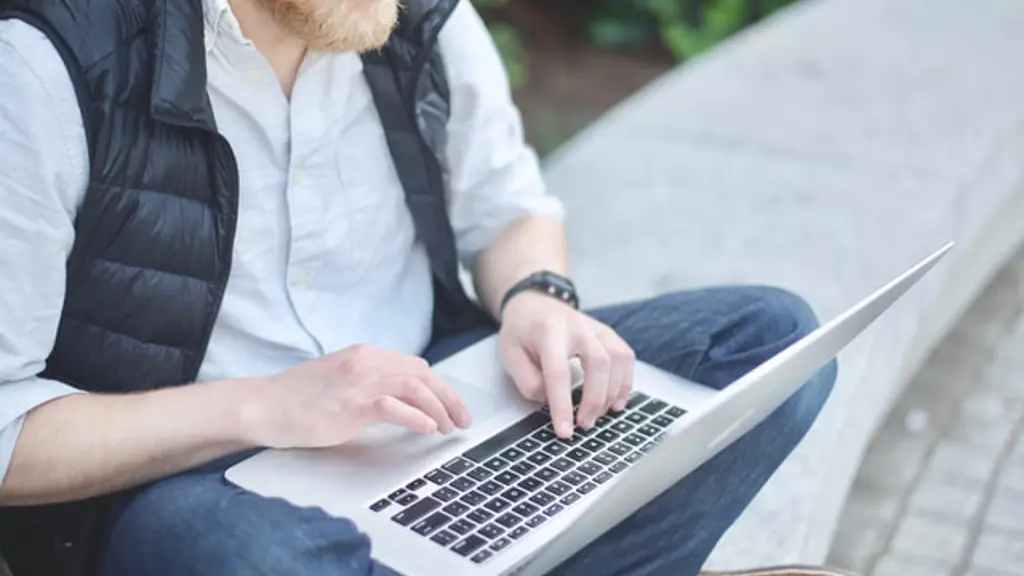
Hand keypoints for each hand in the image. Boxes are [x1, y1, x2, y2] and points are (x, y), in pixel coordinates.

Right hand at [240, 344, 470, 448]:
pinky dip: (416, 417)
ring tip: (448, 428)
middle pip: (423, 375)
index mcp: (365, 355)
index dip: (440, 388)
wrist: (263, 405)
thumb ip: (371, 382)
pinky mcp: (350, 404)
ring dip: (438, 409)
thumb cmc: (299, 398)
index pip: (416, 367)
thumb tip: (405, 400)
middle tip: (462, 421)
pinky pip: (393, 406)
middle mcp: (366, 362)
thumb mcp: (341, 380)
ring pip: (415, 387)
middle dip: (449, 399)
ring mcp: (358, 382)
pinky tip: (428, 429)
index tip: (454, 408)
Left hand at [499, 291, 635, 437]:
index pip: (559, 372)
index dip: (562, 405)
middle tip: (584, 425)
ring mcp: (596, 328)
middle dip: (594, 400)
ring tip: (598, 416)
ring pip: (617, 359)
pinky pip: (626, 357)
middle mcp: (577, 326)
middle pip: (598, 363)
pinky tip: (616, 402)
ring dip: (612, 393)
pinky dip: (625, 383)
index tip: (564, 431)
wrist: (534, 303)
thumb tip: (551, 402)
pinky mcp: (608, 333)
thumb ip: (528, 382)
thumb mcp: (510, 356)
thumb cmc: (522, 332)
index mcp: (548, 331)